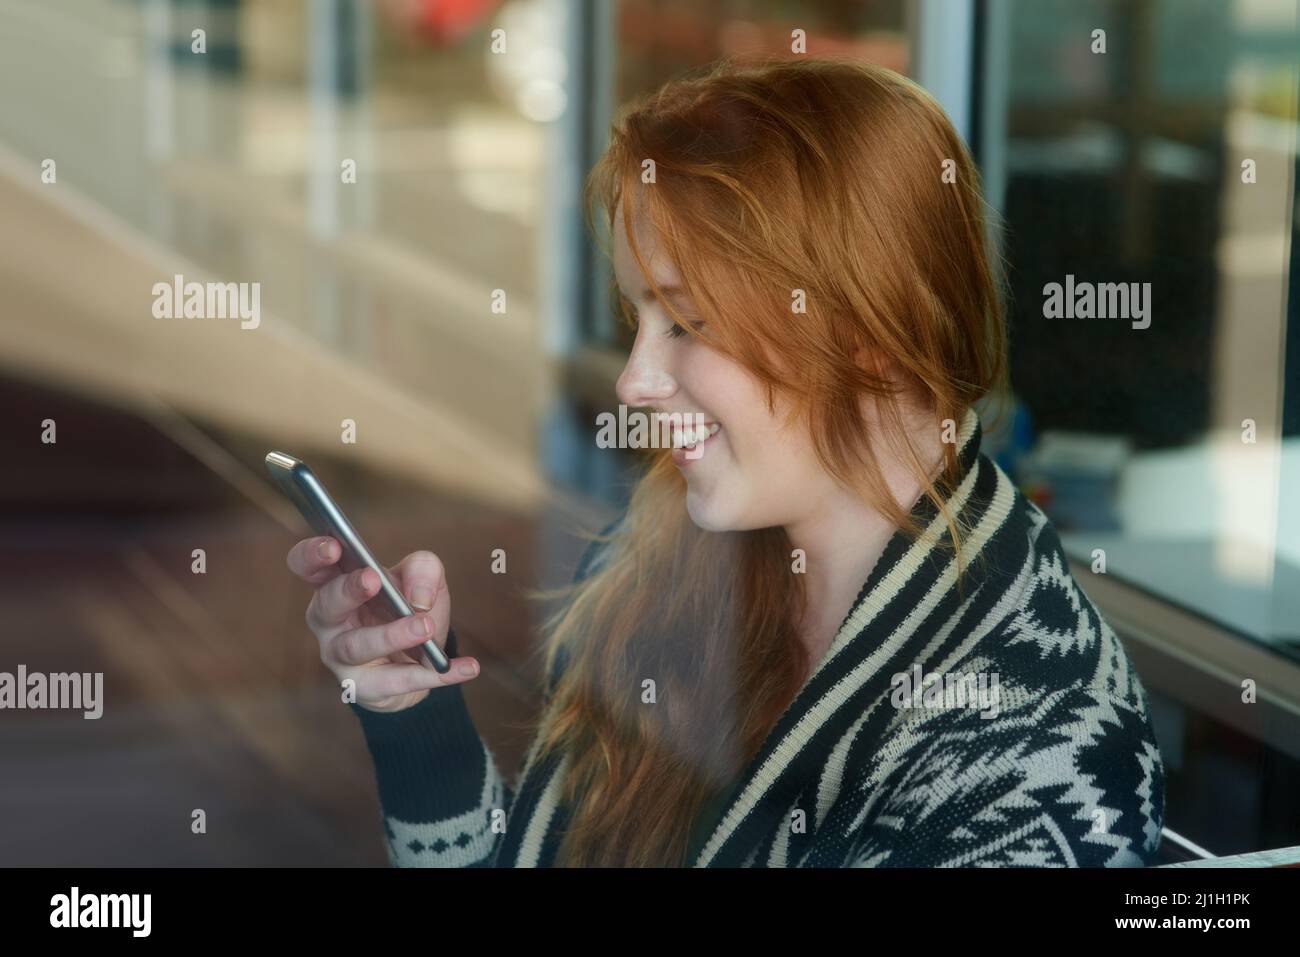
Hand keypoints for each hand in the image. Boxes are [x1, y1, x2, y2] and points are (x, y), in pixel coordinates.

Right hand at [286, 537, 478, 712]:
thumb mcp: (422, 580)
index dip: (313, 555)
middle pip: (326, 604)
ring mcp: (340, 657)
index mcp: (333, 583)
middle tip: (372, 579)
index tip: (334, 546)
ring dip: (392, 635)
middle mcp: (328, 620)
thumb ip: (423, 570)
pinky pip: (398, 682)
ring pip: (357, 647)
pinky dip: (438, 674)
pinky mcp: (364, 688)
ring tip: (425, 625)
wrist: (417, 659)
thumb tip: (419, 599)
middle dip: (348, 590)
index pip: (307, 566)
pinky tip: (469, 667)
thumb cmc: (406, 608)